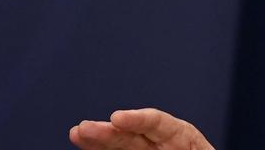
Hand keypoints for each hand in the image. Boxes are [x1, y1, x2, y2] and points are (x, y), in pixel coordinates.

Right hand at [69, 108, 214, 149]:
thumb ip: (182, 146)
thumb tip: (145, 124)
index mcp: (186, 139)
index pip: (161, 124)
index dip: (139, 119)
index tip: (117, 117)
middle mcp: (165, 145)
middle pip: (135, 136)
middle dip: (109, 131)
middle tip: (84, 128)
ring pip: (122, 145)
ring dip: (99, 140)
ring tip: (78, 133)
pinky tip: (86, 145)